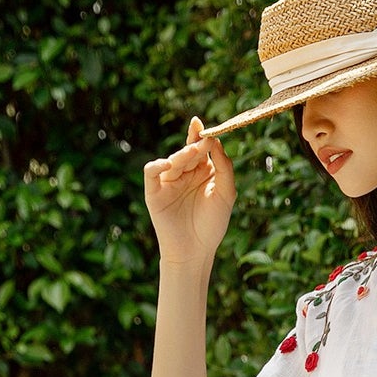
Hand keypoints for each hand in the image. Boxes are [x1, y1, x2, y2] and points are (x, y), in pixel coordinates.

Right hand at [143, 115, 235, 265]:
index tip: (203, 125)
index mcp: (203, 172)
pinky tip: (168, 164)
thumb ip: (224, 168)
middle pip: (188, 151)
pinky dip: (157, 165)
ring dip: (182, 155)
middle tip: (202, 143)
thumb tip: (216, 142)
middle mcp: (185, 174)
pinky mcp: (154, 192)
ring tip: (191, 153)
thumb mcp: (225, 194)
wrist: (195, 251)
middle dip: (195, 145)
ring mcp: (169, 182)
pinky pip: (151, 172)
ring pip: (173, 160)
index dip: (201, 135)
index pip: (201, 148)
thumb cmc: (212, 225)